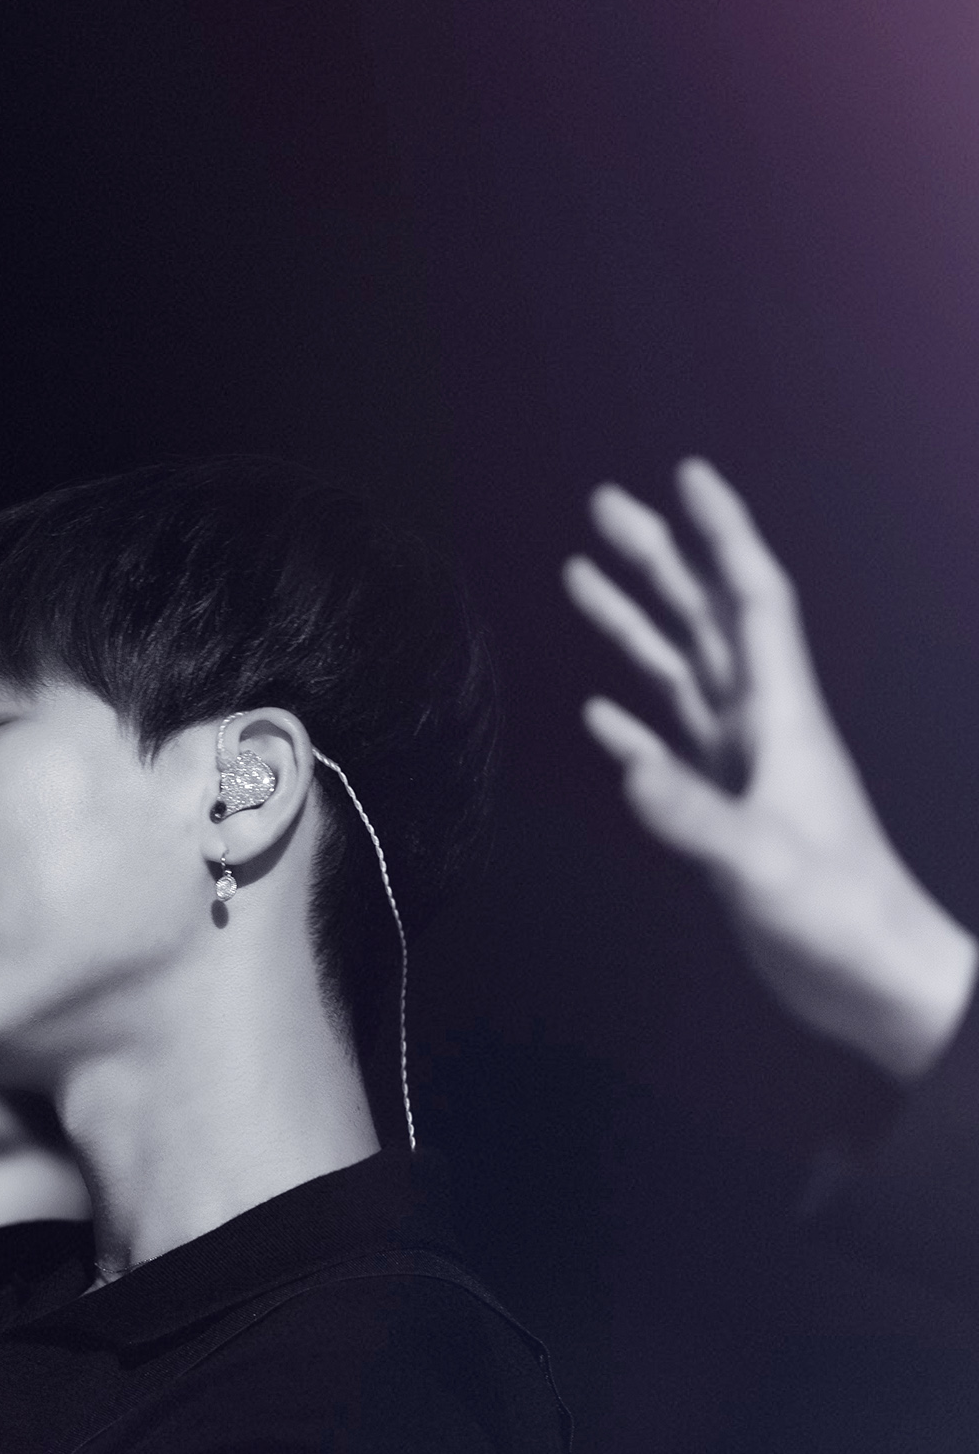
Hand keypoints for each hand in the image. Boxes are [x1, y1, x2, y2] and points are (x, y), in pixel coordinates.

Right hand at [565, 457, 975, 1079]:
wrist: (871, 976)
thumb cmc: (838, 914)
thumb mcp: (763, 864)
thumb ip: (695, 816)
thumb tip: (627, 765)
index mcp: (781, 721)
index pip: (752, 602)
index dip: (721, 536)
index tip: (685, 477)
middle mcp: (761, 731)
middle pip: (706, 622)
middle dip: (659, 561)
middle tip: (604, 508)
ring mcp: (742, 773)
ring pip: (683, 676)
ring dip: (637, 627)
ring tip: (581, 580)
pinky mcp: (726, 817)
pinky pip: (670, 753)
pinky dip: (634, 726)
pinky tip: (600, 715)